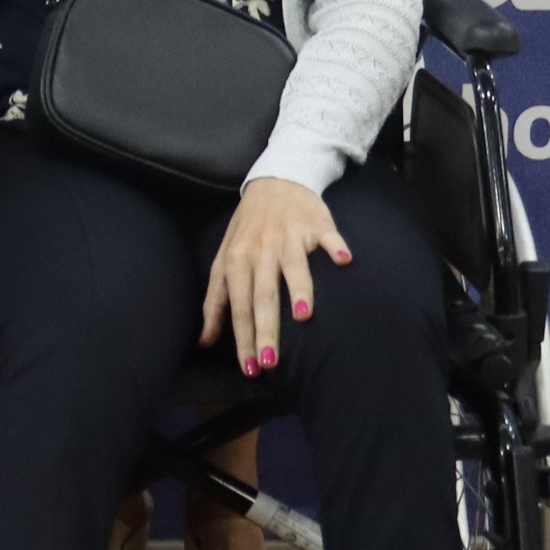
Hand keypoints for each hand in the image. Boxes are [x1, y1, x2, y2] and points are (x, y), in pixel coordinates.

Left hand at [198, 176, 348, 378]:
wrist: (275, 181)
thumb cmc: (248, 229)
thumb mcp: (224, 260)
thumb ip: (215, 301)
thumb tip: (205, 341)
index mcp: (238, 261)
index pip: (239, 306)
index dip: (243, 338)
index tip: (250, 368)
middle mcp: (262, 250)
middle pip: (263, 294)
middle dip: (266, 329)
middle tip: (270, 361)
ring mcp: (290, 236)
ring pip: (294, 266)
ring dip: (299, 289)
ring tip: (303, 317)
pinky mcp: (316, 224)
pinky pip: (328, 237)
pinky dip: (335, 247)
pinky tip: (344, 260)